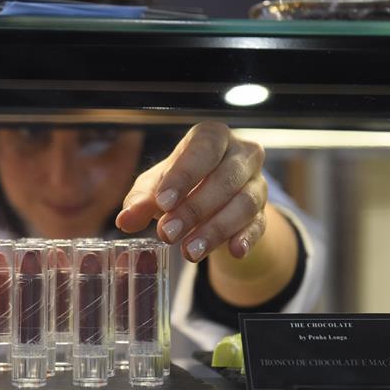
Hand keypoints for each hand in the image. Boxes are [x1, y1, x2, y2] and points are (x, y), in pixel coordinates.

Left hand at [115, 122, 266, 261]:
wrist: (211, 202)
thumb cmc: (181, 184)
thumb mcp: (157, 187)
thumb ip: (141, 200)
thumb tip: (125, 220)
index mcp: (212, 137)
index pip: (203, 149)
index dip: (183, 176)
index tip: (163, 202)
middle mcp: (241, 154)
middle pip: (225, 178)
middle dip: (194, 209)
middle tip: (167, 234)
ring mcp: (257, 183)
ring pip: (244, 203)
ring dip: (215, 229)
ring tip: (189, 251)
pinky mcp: (264, 212)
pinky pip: (260, 224)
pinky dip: (247, 238)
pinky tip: (234, 252)